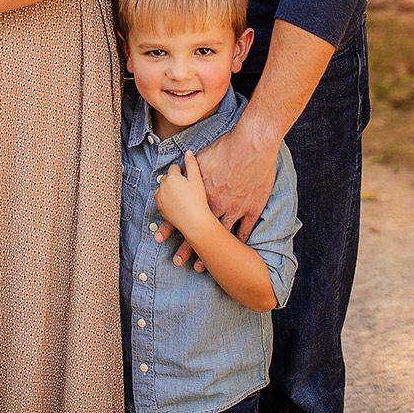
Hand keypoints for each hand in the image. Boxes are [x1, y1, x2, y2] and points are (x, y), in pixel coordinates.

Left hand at [153, 151, 212, 241]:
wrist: (195, 221)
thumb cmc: (198, 200)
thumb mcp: (197, 179)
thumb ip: (191, 164)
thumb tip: (188, 152)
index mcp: (172, 177)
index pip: (174, 168)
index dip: (182, 172)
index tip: (187, 179)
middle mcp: (163, 186)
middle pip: (167, 178)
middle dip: (174, 180)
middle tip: (185, 188)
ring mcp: (160, 198)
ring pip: (163, 188)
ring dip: (169, 189)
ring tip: (181, 196)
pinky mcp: (160, 208)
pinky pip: (161, 199)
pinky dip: (166, 199)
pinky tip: (177, 203)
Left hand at [154, 122, 277, 267]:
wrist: (253, 145)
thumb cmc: (227, 147)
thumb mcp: (203, 156)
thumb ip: (191, 167)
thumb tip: (179, 167)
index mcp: (202, 192)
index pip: (185, 212)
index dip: (172, 228)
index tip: (161, 239)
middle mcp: (216, 203)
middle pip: (200, 229)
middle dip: (188, 248)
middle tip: (177, 261)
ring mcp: (235, 207)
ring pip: (221, 235)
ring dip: (212, 253)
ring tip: (202, 268)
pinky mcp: (252, 208)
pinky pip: (245, 230)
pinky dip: (239, 242)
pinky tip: (234, 252)